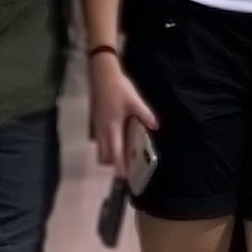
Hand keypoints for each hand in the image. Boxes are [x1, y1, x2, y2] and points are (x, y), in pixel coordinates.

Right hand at [88, 52, 156, 174]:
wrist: (101, 73)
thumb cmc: (118, 87)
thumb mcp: (134, 100)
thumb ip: (145, 114)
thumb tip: (156, 126)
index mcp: (112, 128)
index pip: (114, 153)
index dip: (118, 166)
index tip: (123, 178)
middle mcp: (102, 130)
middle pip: (104, 155)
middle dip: (112, 164)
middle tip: (125, 167)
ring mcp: (96, 126)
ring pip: (99, 148)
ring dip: (108, 155)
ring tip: (121, 154)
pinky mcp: (95, 120)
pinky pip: (98, 140)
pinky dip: (105, 145)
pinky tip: (116, 138)